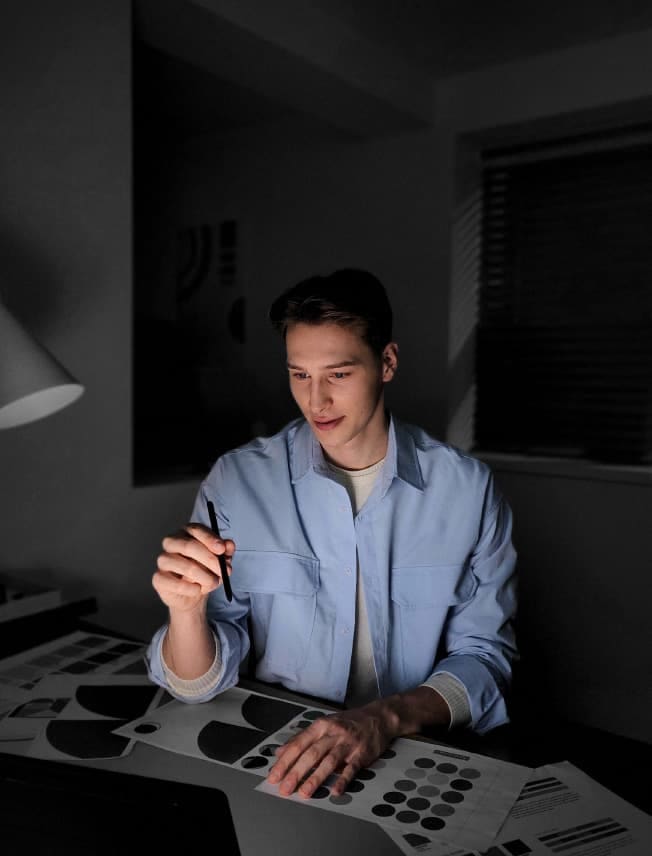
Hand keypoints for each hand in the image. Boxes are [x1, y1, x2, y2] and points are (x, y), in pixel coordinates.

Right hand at [152, 523, 234, 612]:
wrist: (194, 593)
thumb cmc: (207, 570)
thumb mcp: (220, 560)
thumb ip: (225, 552)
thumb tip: (229, 545)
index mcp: (187, 532)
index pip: (196, 530)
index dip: (210, 539)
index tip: (222, 549)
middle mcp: (172, 542)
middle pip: (189, 546)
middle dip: (210, 560)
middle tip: (223, 571)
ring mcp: (163, 560)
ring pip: (185, 566)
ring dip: (204, 577)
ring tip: (214, 583)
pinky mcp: (158, 578)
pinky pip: (176, 584)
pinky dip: (192, 589)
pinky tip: (198, 590)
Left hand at [266, 701, 394, 798]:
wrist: (378, 717)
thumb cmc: (348, 722)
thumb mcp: (324, 724)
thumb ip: (302, 738)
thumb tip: (279, 752)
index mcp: (321, 726)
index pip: (299, 744)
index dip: (285, 761)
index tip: (274, 776)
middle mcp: (333, 733)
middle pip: (312, 753)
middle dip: (296, 772)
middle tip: (285, 789)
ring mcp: (348, 743)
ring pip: (329, 761)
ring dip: (316, 778)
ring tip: (304, 793)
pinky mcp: (362, 754)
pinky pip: (352, 768)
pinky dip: (343, 780)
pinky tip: (335, 791)